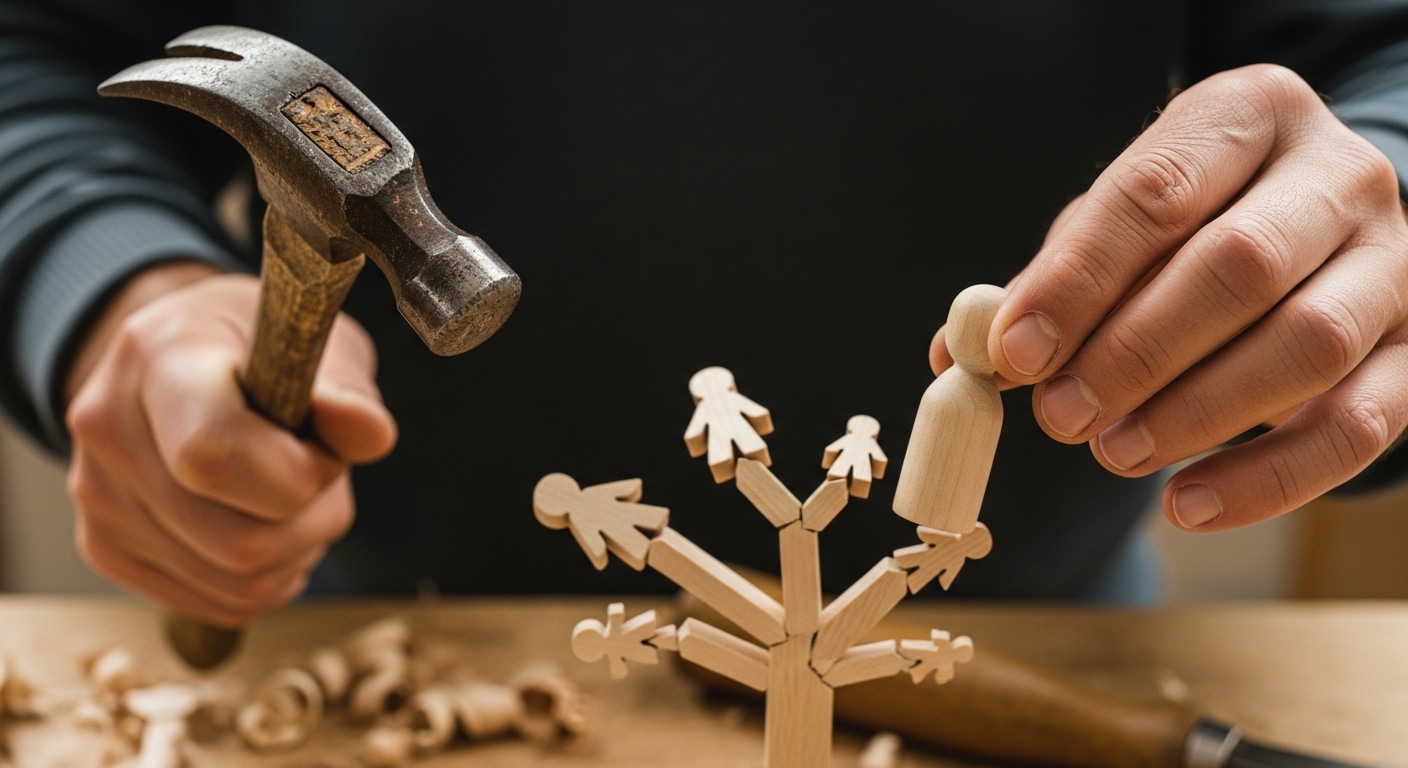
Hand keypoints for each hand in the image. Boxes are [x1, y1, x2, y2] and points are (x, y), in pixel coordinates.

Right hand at [65, 264, 396, 625]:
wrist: (179, 355)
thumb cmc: (255, 345)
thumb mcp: (310, 338)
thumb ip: (347, 388)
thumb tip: (370, 434)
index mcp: (159, 357)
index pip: (213, 457)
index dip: (297, 475)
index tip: (321, 446)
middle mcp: (107, 428)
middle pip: (237, 542)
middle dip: (312, 520)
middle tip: (321, 475)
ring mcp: (96, 495)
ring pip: (235, 583)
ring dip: (297, 553)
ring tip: (296, 497)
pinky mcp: (104, 545)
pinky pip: (216, 602)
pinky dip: (266, 579)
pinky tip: (268, 526)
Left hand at [946, 64, 1407, 531]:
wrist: (1321, 226)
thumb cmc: (1195, 224)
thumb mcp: (1121, 224)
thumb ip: (1050, 282)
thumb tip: (955, 357)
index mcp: (1249, 116)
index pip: (1157, 193)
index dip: (1078, 279)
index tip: (1013, 351)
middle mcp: (1337, 176)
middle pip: (1238, 266)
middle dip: (1133, 352)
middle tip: (1058, 416)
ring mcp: (1393, 263)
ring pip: (1307, 344)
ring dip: (1195, 413)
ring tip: (1112, 454)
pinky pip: (1357, 427)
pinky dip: (1266, 480)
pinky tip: (1185, 504)